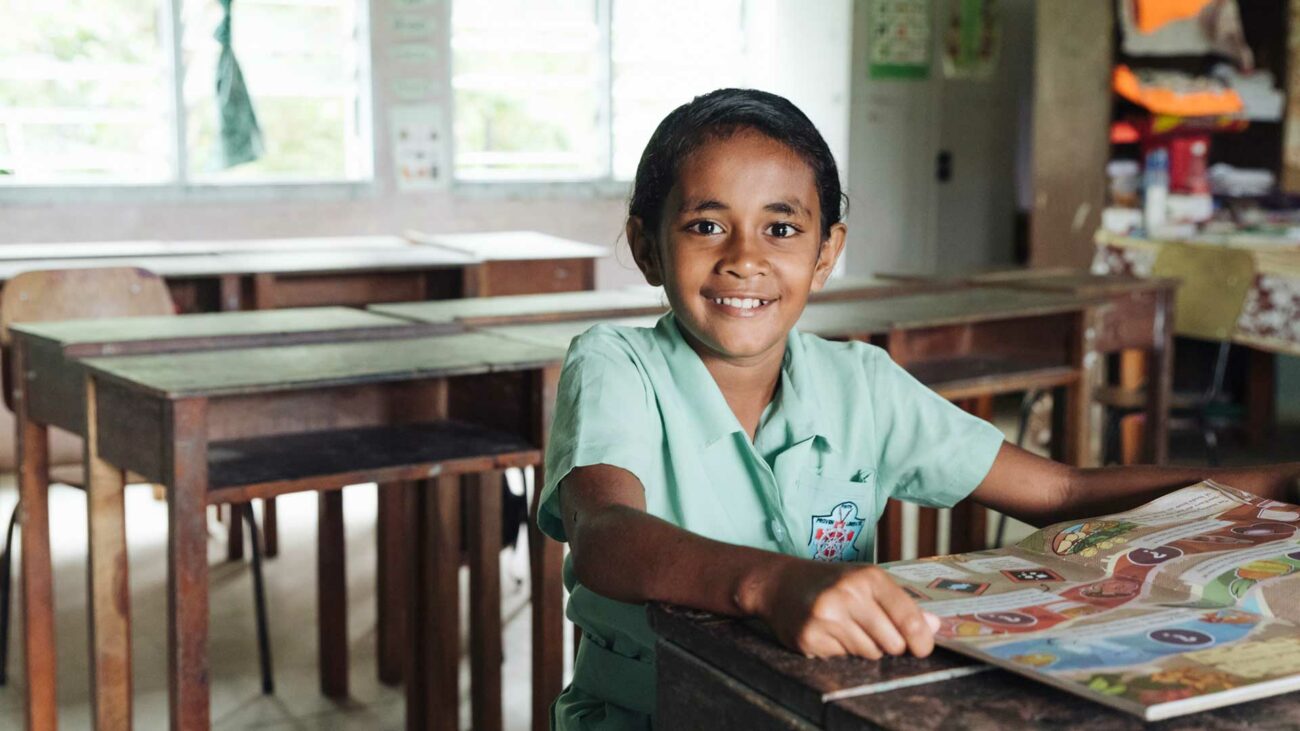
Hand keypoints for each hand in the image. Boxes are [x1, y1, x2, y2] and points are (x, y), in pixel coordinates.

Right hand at [746, 557, 940, 659]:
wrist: (780, 584)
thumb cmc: (831, 582)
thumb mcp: (867, 583)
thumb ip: (901, 604)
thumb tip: (934, 627)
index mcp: (868, 578)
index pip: (908, 618)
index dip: (921, 639)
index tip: (923, 648)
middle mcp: (848, 595)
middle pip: (892, 643)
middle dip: (889, 644)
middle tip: (874, 631)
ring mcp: (827, 618)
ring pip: (869, 654)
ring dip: (864, 647)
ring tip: (847, 628)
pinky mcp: (810, 638)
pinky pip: (842, 659)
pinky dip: (840, 650)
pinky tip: (829, 633)